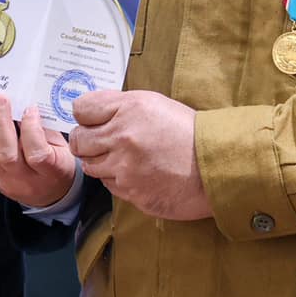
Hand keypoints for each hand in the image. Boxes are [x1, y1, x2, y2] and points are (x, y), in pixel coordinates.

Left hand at [0, 93, 77, 208]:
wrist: (50, 194)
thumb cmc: (59, 165)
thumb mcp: (62, 149)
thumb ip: (45, 130)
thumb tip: (25, 106)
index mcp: (51, 173)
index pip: (37, 154)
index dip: (31, 129)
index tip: (30, 109)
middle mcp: (26, 181)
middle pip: (7, 154)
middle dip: (1, 122)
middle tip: (0, 98)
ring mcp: (6, 181)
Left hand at [68, 88, 210, 220]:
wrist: (217, 166)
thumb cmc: (188, 132)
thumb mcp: (155, 104)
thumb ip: (120, 106)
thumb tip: (90, 113)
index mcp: (129, 109)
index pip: (81, 110)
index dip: (87, 116)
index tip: (94, 121)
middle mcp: (123, 137)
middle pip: (79, 140)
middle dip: (88, 141)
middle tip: (104, 142)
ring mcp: (125, 169)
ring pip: (91, 166)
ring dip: (102, 162)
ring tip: (127, 159)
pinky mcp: (131, 192)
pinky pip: (109, 184)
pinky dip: (118, 180)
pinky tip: (139, 173)